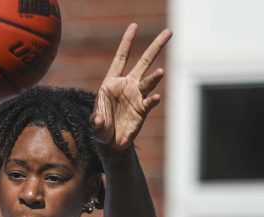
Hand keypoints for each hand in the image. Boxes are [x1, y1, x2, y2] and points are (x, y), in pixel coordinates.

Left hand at [91, 24, 171, 153]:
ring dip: (154, 78)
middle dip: (155, 47)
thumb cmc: (100, 129)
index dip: (127, 42)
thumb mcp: (94, 125)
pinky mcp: (143, 109)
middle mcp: (127, 86)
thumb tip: (98, 119)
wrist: (111, 143)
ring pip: (149, 81)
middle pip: (143, 62)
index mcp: (111, 83)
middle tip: (169, 32)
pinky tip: (155, 98)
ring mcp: (137, 96)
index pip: (121, 58)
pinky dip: (153, 99)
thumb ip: (95, 121)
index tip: (134, 26)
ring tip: (160, 72)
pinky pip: (150, 101)